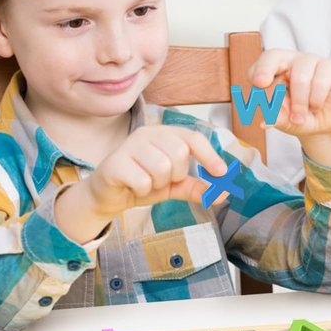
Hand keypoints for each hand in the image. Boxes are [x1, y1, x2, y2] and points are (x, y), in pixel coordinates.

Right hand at [87, 126, 229, 216]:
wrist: (108, 196)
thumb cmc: (141, 183)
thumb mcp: (173, 186)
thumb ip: (196, 187)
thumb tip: (222, 193)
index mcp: (164, 134)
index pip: (193, 137)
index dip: (210, 155)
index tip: (222, 172)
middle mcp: (147, 134)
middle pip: (180, 153)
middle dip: (176, 174)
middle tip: (163, 180)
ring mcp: (130, 145)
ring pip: (162, 167)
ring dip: (158, 184)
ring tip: (147, 183)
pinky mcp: (116, 162)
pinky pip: (143, 180)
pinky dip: (142, 190)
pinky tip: (133, 187)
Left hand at [248, 49, 330, 137]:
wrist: (325, 124)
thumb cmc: (300, 117)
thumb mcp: (285, 122)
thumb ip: (276, 118)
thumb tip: (266, 122)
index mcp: (272, 71)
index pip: (259, 66)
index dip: (257, 72)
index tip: (258, 84)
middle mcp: (289, 61)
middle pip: (274, 57)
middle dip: (266, 70)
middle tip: (261, 84)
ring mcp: (309, 61)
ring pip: (299, 77)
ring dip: (299, 103)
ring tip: (300, 117)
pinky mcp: (329, 67)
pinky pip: (319, 83)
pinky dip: (315, 101)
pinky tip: (316, 106)